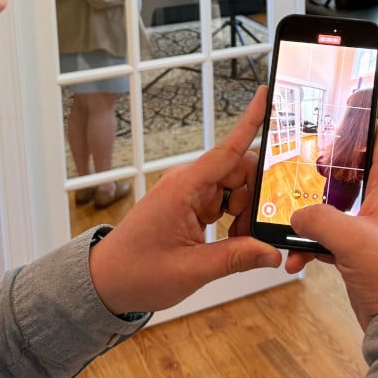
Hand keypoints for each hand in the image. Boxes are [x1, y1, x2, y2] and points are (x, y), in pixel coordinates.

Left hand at [89, 87, 281, 314]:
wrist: (105, 282)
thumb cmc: (136, 272)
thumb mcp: (191, 270)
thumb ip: (236, 258)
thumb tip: (272, 252)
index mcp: (183, 189)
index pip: (226, 150)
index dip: (250, 122)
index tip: (267, 95)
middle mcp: (187, 183)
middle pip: (238, 171)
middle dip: (256, 196)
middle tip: (257, 230)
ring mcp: (188, 193)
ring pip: (235, 188)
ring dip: (245, 212)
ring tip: (241, 242)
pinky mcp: (190, 204)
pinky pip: (224, 201)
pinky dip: (235, 218)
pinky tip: (233, 239)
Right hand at [283, 123, 377, 330]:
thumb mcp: (352, 239)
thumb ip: (319, 219)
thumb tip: (296, 214)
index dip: (359, 122)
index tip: (334, 111)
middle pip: (348, 174)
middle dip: (319, 174)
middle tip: (295, 169)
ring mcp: (370, 231)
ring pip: (332, 211)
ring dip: (307, 219)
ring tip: (287, 225)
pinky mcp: (359, 256)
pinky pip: (327, 242)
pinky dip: (309, 248)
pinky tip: (293, 261)